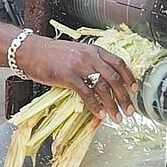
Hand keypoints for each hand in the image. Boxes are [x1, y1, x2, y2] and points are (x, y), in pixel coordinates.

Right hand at [15, 36, 137, 121]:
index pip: (118, 62)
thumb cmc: (52, 53)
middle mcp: (90, 57)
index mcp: (94, 50)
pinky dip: (95, 106)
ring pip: (103, 87)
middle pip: (114, 78)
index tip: (134, 89)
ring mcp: (80, 66)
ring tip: (117, 117)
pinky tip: (100, 114)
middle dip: (124, 96)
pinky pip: (87, 94)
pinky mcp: (69, 77)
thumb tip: (104, 80)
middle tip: (130, 110)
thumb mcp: (77, 52)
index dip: (129, 77)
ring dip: (112, 104)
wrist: (32, 51)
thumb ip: (91, 63)